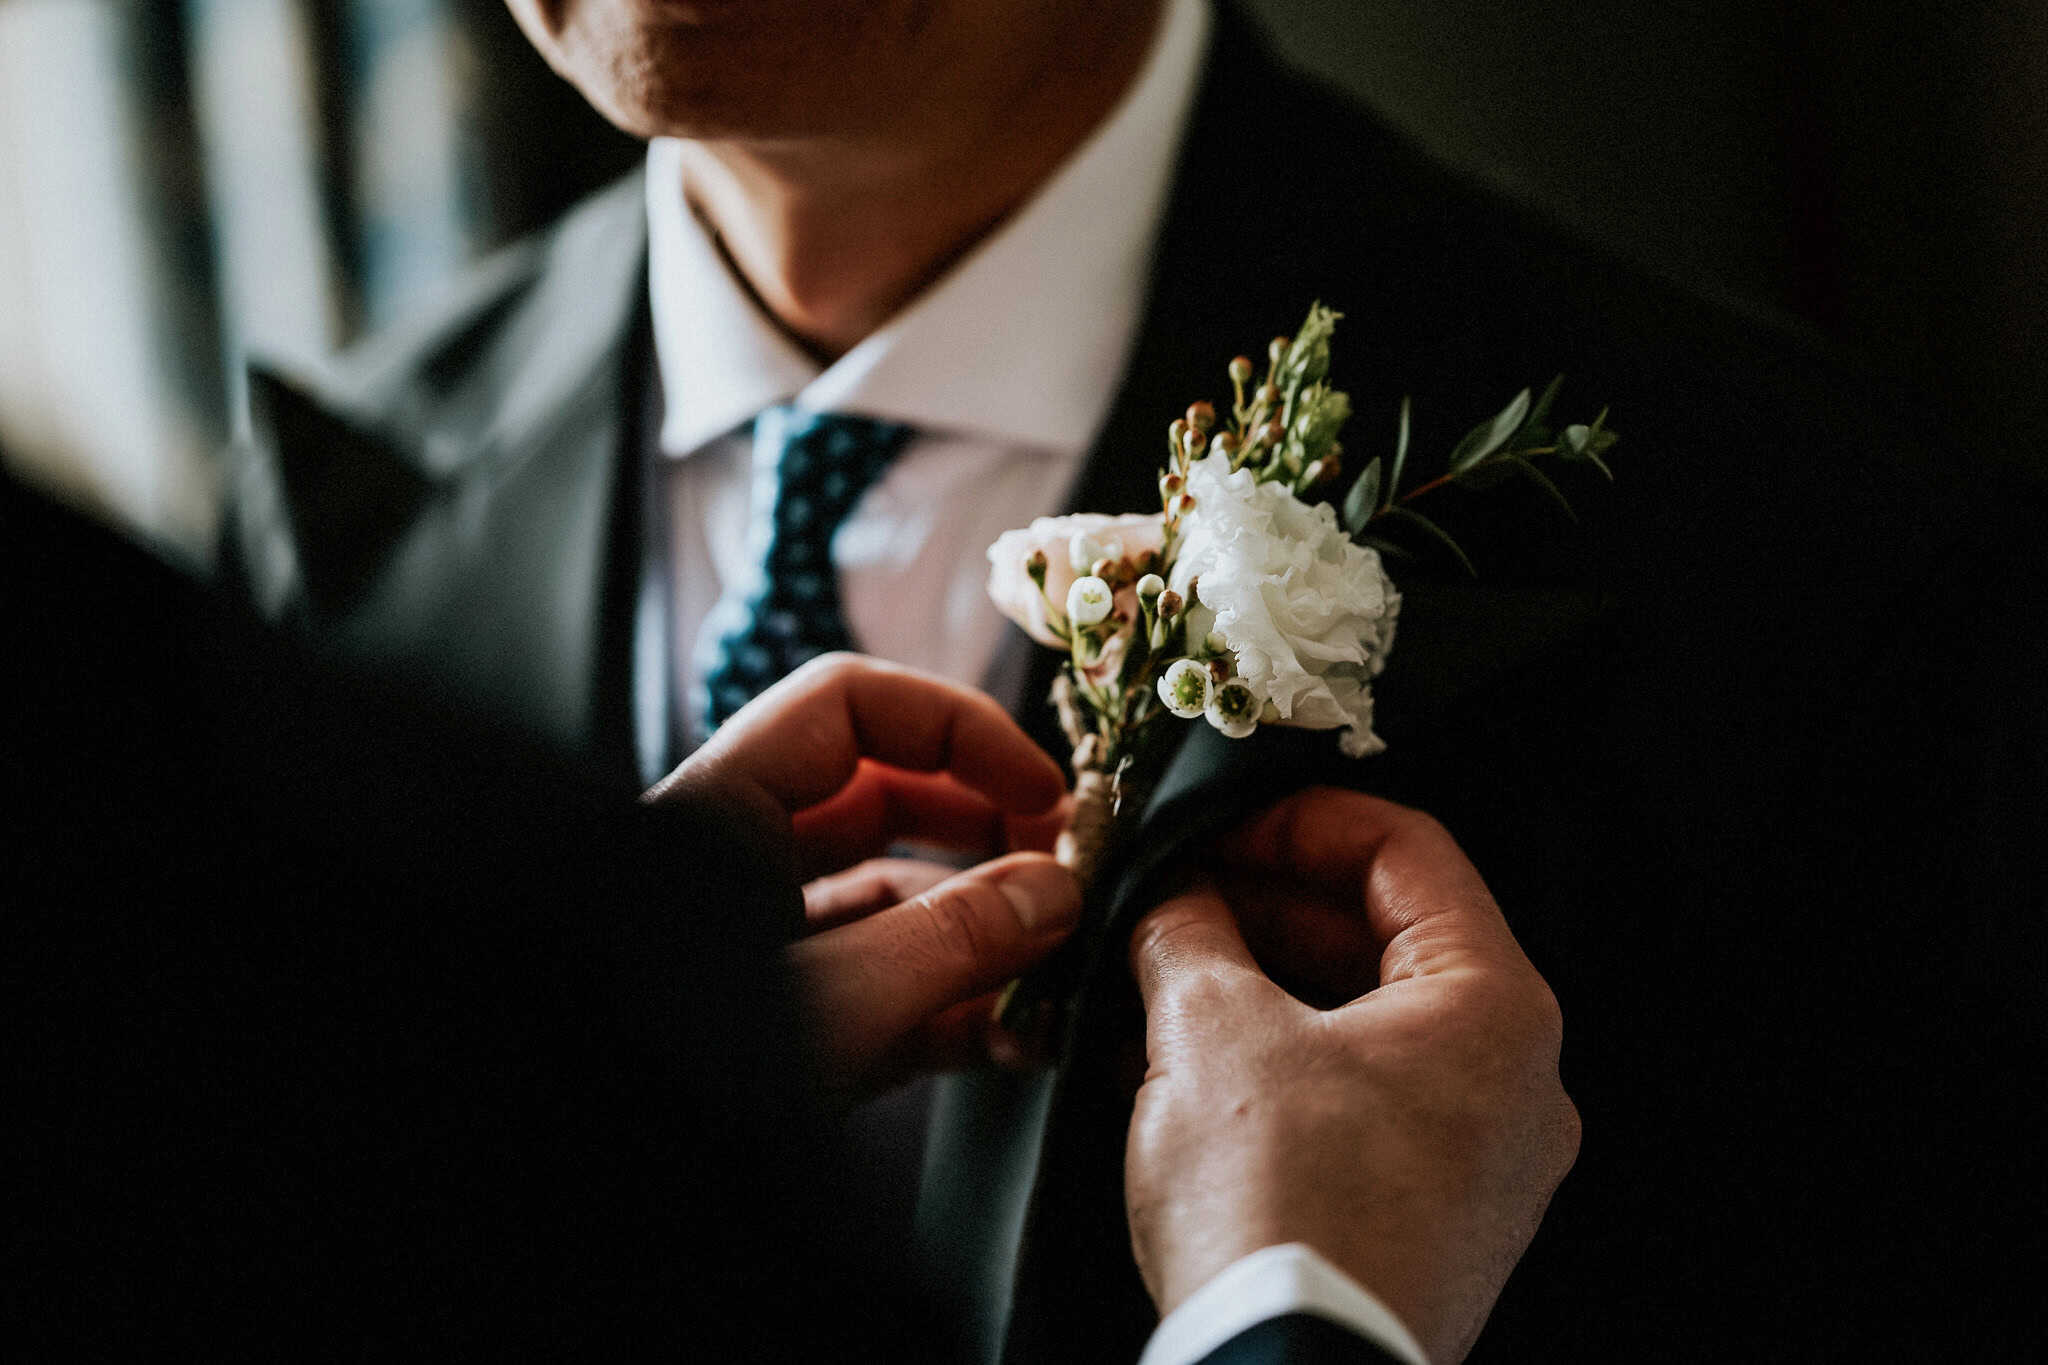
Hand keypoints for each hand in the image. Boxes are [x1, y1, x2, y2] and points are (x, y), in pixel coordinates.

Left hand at [647, 654, 1081, 1094]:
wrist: (590, 1186)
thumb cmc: (679, 1070)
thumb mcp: (830, 1002)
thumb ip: (951, 942)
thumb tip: (1058, 893)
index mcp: (725, 811)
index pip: (854, 707)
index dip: (958, 728)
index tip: (1043, 789)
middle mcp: (747, 863)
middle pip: (891, 799)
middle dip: (991, 834)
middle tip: (1069, 875)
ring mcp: (774, 946)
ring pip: (899, 902)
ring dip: (987, 933)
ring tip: (1062, 972)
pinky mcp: (798, 1026)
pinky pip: (889, 987)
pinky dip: (958, 1006)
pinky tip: (1021, 1037)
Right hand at [1124, 788, 1578, 1362]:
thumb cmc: (1280, 1209)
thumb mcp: (1209, 1029)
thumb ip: (1186, 928)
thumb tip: (1173, 893)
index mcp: (1495, 1009)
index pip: (1410, 852)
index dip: (1302, 820)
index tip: (1222, 826)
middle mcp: (1516, 1082)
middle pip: (1392, 937)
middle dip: (1270, 906)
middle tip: (1182, 894)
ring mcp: (1483, 1161)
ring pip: (1370, 1025)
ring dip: (1266, 986)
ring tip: (1166, 977)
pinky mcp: (1436, 1221)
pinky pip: (1364, 1103)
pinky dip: (1285, 1066)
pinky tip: (1187, 1068)